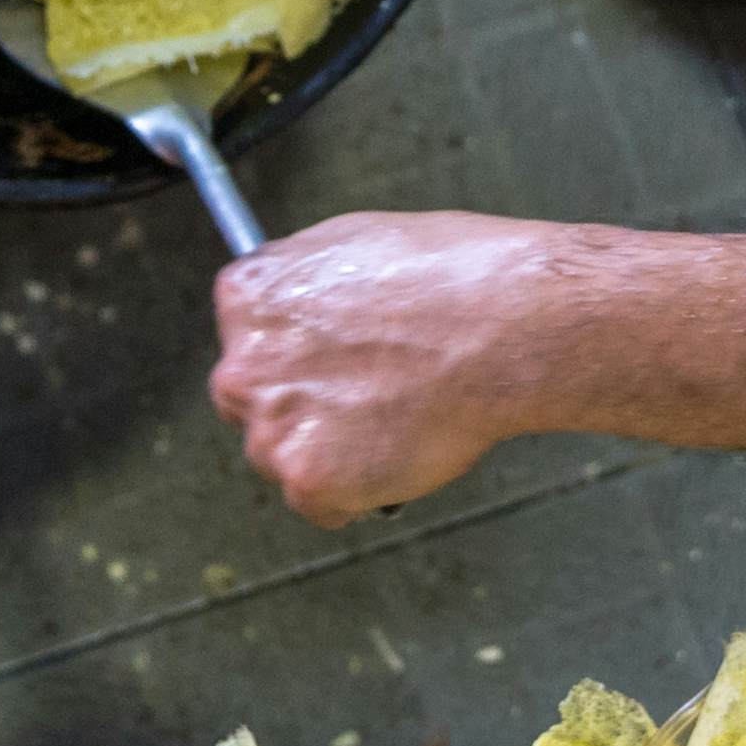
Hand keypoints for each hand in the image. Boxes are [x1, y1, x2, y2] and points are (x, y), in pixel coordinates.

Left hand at [208, 211, 562, 523]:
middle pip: (252, 405)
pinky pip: (325, 506)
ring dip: (329, 453)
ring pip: (284, 460)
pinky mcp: (308, 480)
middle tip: (368, 400)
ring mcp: (271, 427)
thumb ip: (304, 279)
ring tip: (396, 420)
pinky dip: (361, 493)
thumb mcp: (353, 239)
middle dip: (299, 409)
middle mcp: (242, 365)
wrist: (503, 324)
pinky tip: (401, 451)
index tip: (333, 365)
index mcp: (248, 297)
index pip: (246, 343)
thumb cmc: (451, 276)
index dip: (296, 358)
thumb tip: (299, 301)